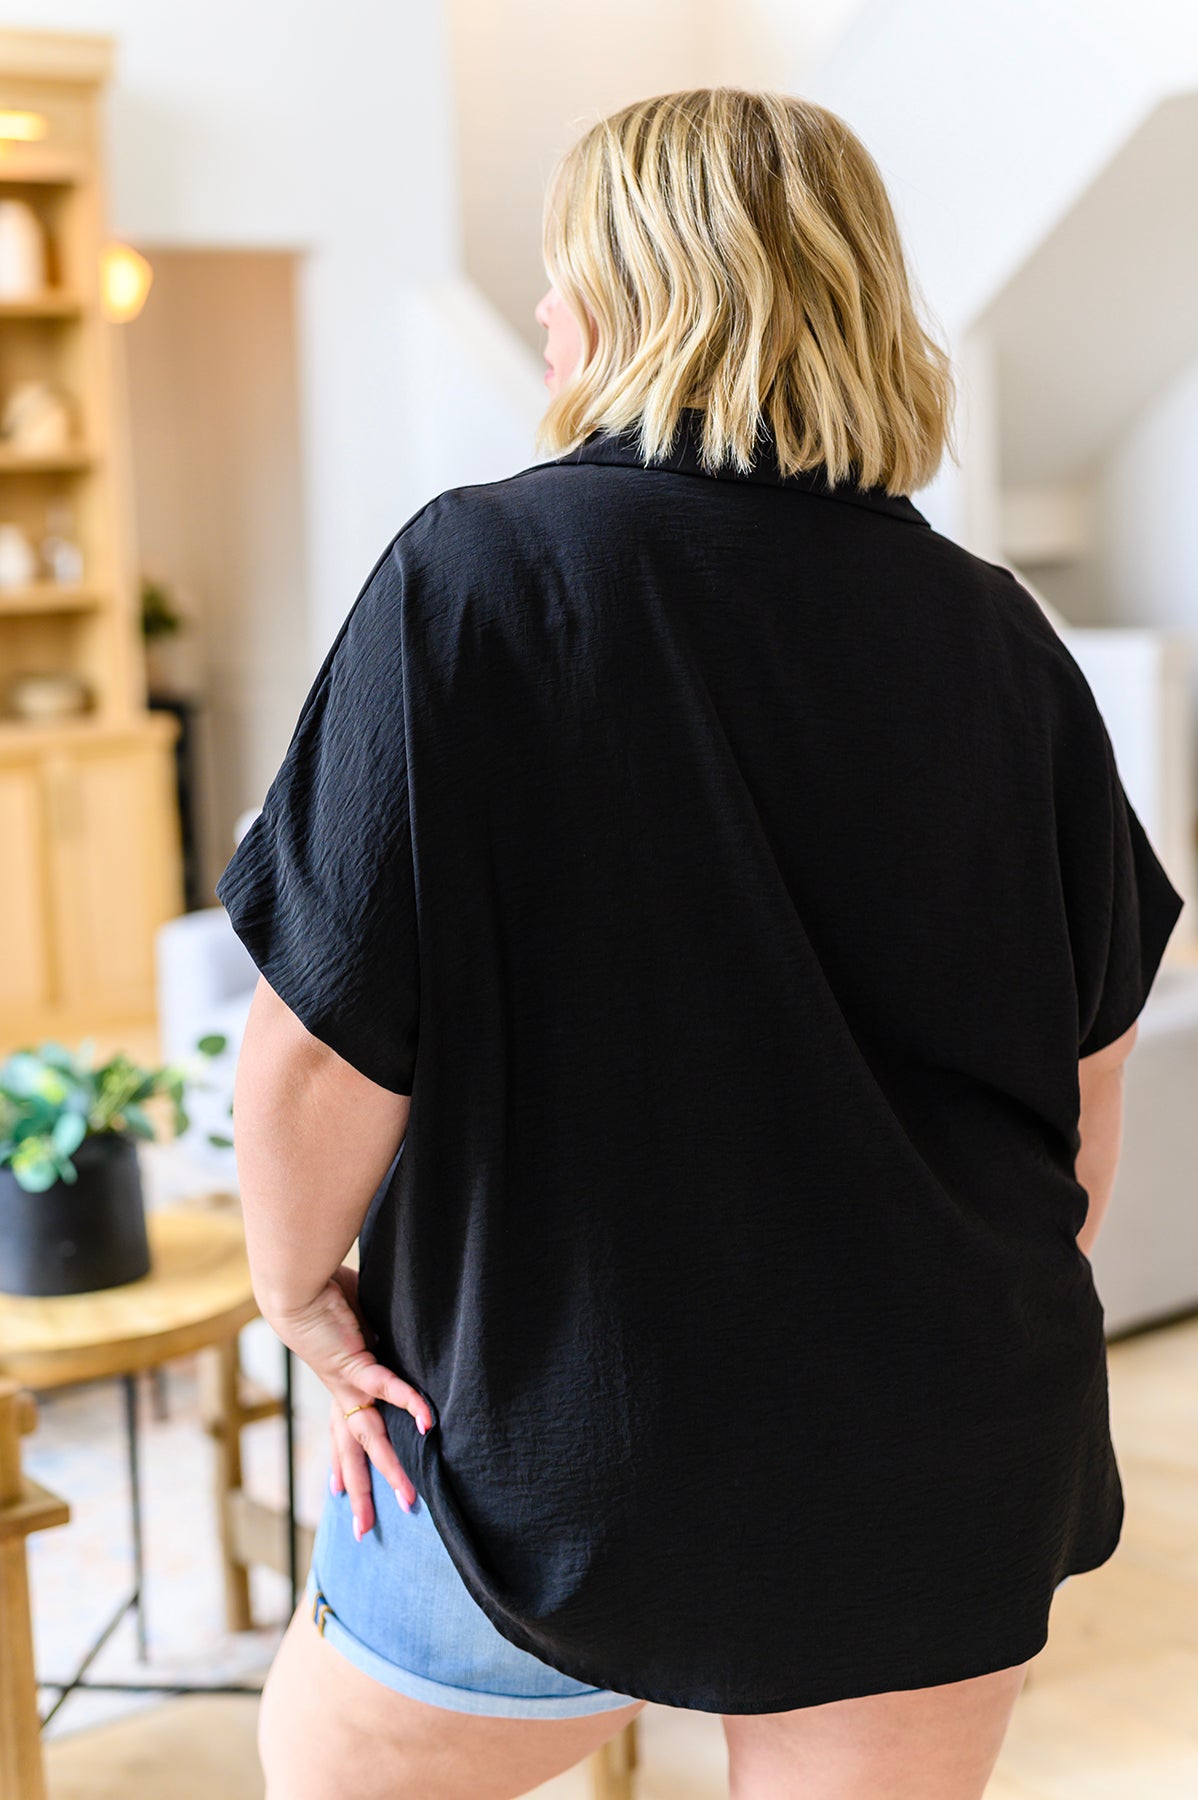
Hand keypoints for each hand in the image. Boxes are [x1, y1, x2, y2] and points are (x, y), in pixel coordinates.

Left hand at [266, 1264, 431, 1538]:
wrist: (294, 1288)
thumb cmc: (321, 1297)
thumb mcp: (353, 1325)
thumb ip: (371, 1336)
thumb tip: (386, 1335)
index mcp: (338, 1387)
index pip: (339, 1436)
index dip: (340, 1466)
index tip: (337, 1494)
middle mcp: (340, 1395)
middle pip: (351, 1454)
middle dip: (360, 1494)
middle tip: (365, 1532)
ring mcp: (347, 1386)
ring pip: (369, 1439)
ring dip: (389, 1471)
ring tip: (408, 1498)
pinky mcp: (355, 1365)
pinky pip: (387, 1388)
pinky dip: (409, 1404)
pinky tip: (428, 1424)